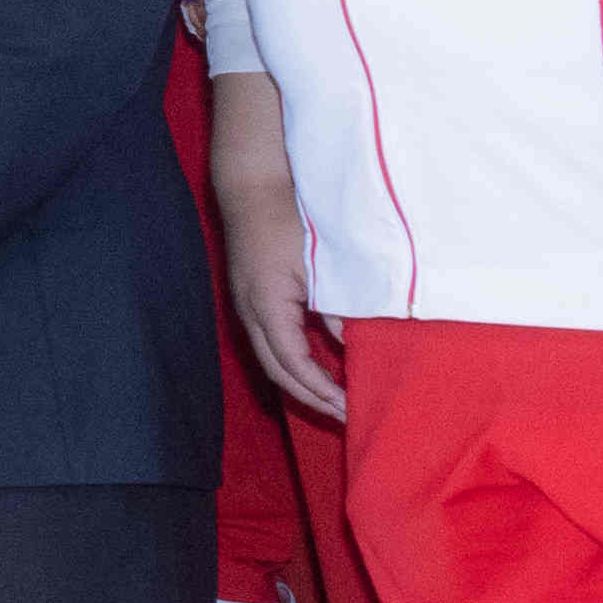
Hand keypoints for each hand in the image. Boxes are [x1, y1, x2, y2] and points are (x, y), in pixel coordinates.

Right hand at [204, 70, 348, 421]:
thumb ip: (340, 307)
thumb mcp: (324, 265)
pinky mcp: (251, 296)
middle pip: (277, 370)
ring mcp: (246, 305)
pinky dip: (295, 361)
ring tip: (335, 398)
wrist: (252, 186)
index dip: (322, 391)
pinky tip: (320, 364)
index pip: (293, 364)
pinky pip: (272, 341)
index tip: (351, 408)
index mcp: (267, 306)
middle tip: (346, 417)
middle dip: (311, 398)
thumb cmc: (290, 219)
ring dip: (302, 382)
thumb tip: (356, 347)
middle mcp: (249, 312)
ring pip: (271, 358)